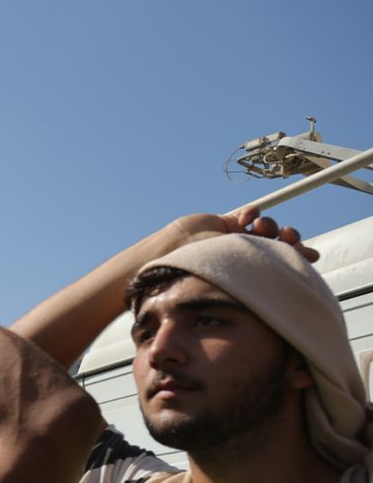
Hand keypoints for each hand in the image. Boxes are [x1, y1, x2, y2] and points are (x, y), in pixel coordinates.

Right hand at [168, 206, 318, 261]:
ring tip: (259, 226)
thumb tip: (309, 258)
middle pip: (279, 241)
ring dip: (269, 223)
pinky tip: (247, 218)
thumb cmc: (201, 270)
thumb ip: (269, 265)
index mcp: (252, 270)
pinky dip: (253, 212)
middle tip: (288, 235)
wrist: (172, 253)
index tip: (310, 254)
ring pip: (266, 225)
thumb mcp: (240, 270)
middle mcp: (248, 254)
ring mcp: (238, 238)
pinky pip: (249, 213)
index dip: (299, 256)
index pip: (283, 261)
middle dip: (287, 236)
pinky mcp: (228, 222)